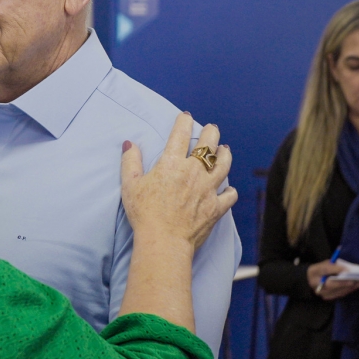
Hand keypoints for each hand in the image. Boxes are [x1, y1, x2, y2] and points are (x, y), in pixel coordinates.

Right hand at [121, 113, 237, 249]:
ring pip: (224, 166)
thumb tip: (129, 143)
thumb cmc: (145, 213)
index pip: (180, 134)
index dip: (184, 122)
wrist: (164, 241)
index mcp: (172, 164)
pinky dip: (229, 191)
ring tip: (225, 149)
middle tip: (212, 128)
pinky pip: (229, 196)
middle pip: (209, 145)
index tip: (185, 117)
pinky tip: (228, 189)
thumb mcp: (130, 185)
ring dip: (225, 156)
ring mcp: (208, 189)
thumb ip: (130, 162)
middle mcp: (194, 172)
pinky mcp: (216, 207)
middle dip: (211, 133)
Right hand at [306, 261, 358, 300]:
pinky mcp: (328, 297)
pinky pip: (339, 294)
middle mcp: (316, 284)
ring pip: (337, 291)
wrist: (311, 280)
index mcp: (313, 273)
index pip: (325, 270)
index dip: (336, 269)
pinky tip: (354, 286)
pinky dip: (347, 290)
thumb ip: (333, 265)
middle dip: (344, 282)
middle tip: (355, 279)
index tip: (347, 269)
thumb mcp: (324, 264)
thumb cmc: (320, 270)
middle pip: (332, 285)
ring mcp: (322, 293)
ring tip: (358, 282)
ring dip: (348, 287)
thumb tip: (347, 268)